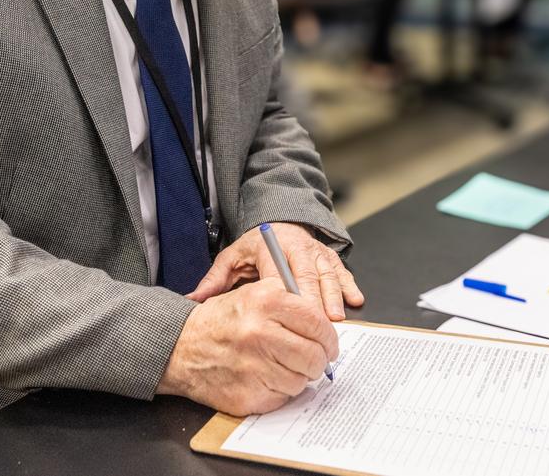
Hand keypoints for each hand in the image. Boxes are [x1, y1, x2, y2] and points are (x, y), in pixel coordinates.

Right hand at [157, 278, 337, 414]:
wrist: (181, 347)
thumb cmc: (221, 322)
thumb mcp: (254, 294)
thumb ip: (290, 302)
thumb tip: (324, 321)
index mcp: (266, 303)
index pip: (317, 322)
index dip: (329, 336)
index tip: (328, 343)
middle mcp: (261, 334)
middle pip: (314, 355)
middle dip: (319, 359)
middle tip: (314, 358)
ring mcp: (254, 367)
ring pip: (302, 380)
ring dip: (299, 376)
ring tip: (282, 366)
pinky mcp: (248, 394)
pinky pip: (283, 397)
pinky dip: (280, 390)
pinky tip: (266, 377)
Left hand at [187, 223, 363, 320]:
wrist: (278, 221)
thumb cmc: (255, 247)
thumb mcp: (231, 259)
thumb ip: (214, 280)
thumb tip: (193, 300)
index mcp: (270, 247)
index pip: (279, 273)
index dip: (286, 295)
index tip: (288, 317)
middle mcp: (296, 247)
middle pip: (307, 275)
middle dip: (314, 302)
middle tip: (317, 328)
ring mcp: (315, 251)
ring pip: (327, 274)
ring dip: (333, 297)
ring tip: (335, 319)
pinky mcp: (329, 255)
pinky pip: (341, 270)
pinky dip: (348, 285)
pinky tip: (355, 299)